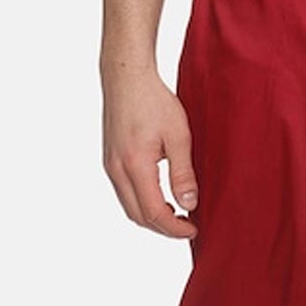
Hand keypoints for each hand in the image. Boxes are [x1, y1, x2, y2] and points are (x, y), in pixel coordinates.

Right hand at [101, 63, 198, 239]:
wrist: (126, 76)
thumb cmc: (153, 100)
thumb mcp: (178, 136)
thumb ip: (183, 174)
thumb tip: (189, 204)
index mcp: (135, 165)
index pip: (154, 212)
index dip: (175, 228)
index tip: (194, 229)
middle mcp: (117, 169)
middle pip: (138, 216)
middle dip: (164, 228)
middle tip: (188, 226)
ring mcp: (111, 165)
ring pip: (130, 207)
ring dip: (152, 216)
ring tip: (177, 214)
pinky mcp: (110, 160)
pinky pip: (125, 193)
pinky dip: (143, 203)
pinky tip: (161, 197)